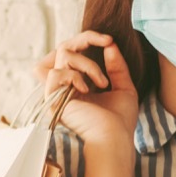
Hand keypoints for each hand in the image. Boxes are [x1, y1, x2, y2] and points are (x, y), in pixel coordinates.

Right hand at [33, 30, 139, 146]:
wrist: (115, 137)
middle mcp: (66, 85)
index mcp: (80, 83)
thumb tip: (110, 45)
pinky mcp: (52, 100)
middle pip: (64, 47)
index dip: (88, 39)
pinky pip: (55, 74)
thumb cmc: (120, 119)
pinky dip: (74, 76)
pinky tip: (86, 90)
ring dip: (88, 64)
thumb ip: (116, 66)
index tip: (109, 41)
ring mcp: (58, 92)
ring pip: (62, 55)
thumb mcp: (123, 86)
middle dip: (86, 38)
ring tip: (103, 83)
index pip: (74, 52)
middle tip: (106, 41)